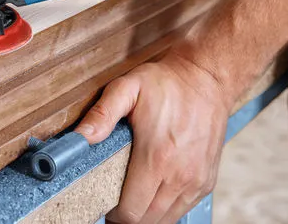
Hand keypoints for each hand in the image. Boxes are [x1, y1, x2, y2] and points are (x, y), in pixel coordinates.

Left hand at [75, 51, 231, 223]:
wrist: (207, 77)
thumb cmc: (167, 83)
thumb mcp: (127, 88)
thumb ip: (102, 114)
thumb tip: (80, 138)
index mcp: (157, 158)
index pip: (132, 211)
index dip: (113, 213)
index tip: (103, 202)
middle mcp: (180, 175)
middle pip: (148, 220)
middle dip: (127, 217)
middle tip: (113, 201)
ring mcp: (197, 180)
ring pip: (167, 219)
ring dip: (147, 214)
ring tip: (131, 198)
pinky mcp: (207, 181)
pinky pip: (183, 209)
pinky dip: (166, 208)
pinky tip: (153, 193)